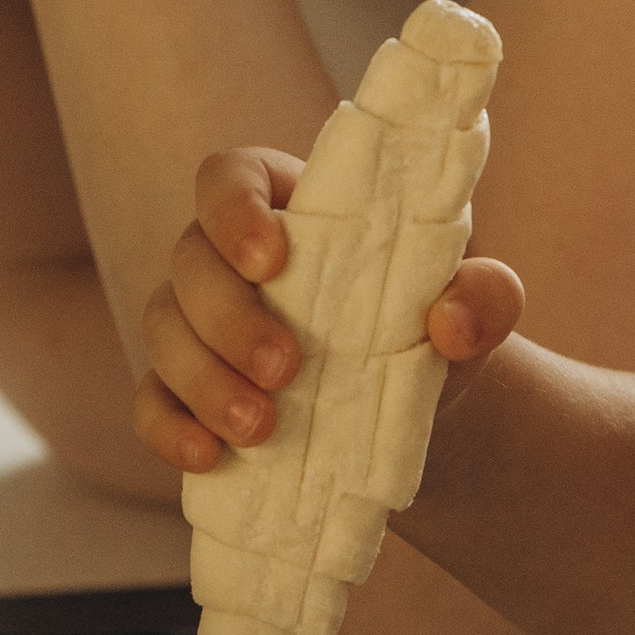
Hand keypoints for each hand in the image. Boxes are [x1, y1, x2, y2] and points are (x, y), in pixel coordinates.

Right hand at [135, 142, 525, 475]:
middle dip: (227, 318)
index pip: (227, 176)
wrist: (418, 408)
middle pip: (188, 260)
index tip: (272, 258)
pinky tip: (208, 457)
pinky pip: (149, 402)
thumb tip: (453, 324)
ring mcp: (198, 324)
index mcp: (289, 205)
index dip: (233, 209)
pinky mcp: (186, 391)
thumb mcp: (477, 303)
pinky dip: (170, 429)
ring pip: (161, 330)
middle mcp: (227, 256)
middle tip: (287, 369)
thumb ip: (486, 295)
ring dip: (203, 380)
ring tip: (262, 429)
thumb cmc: (432, 322)